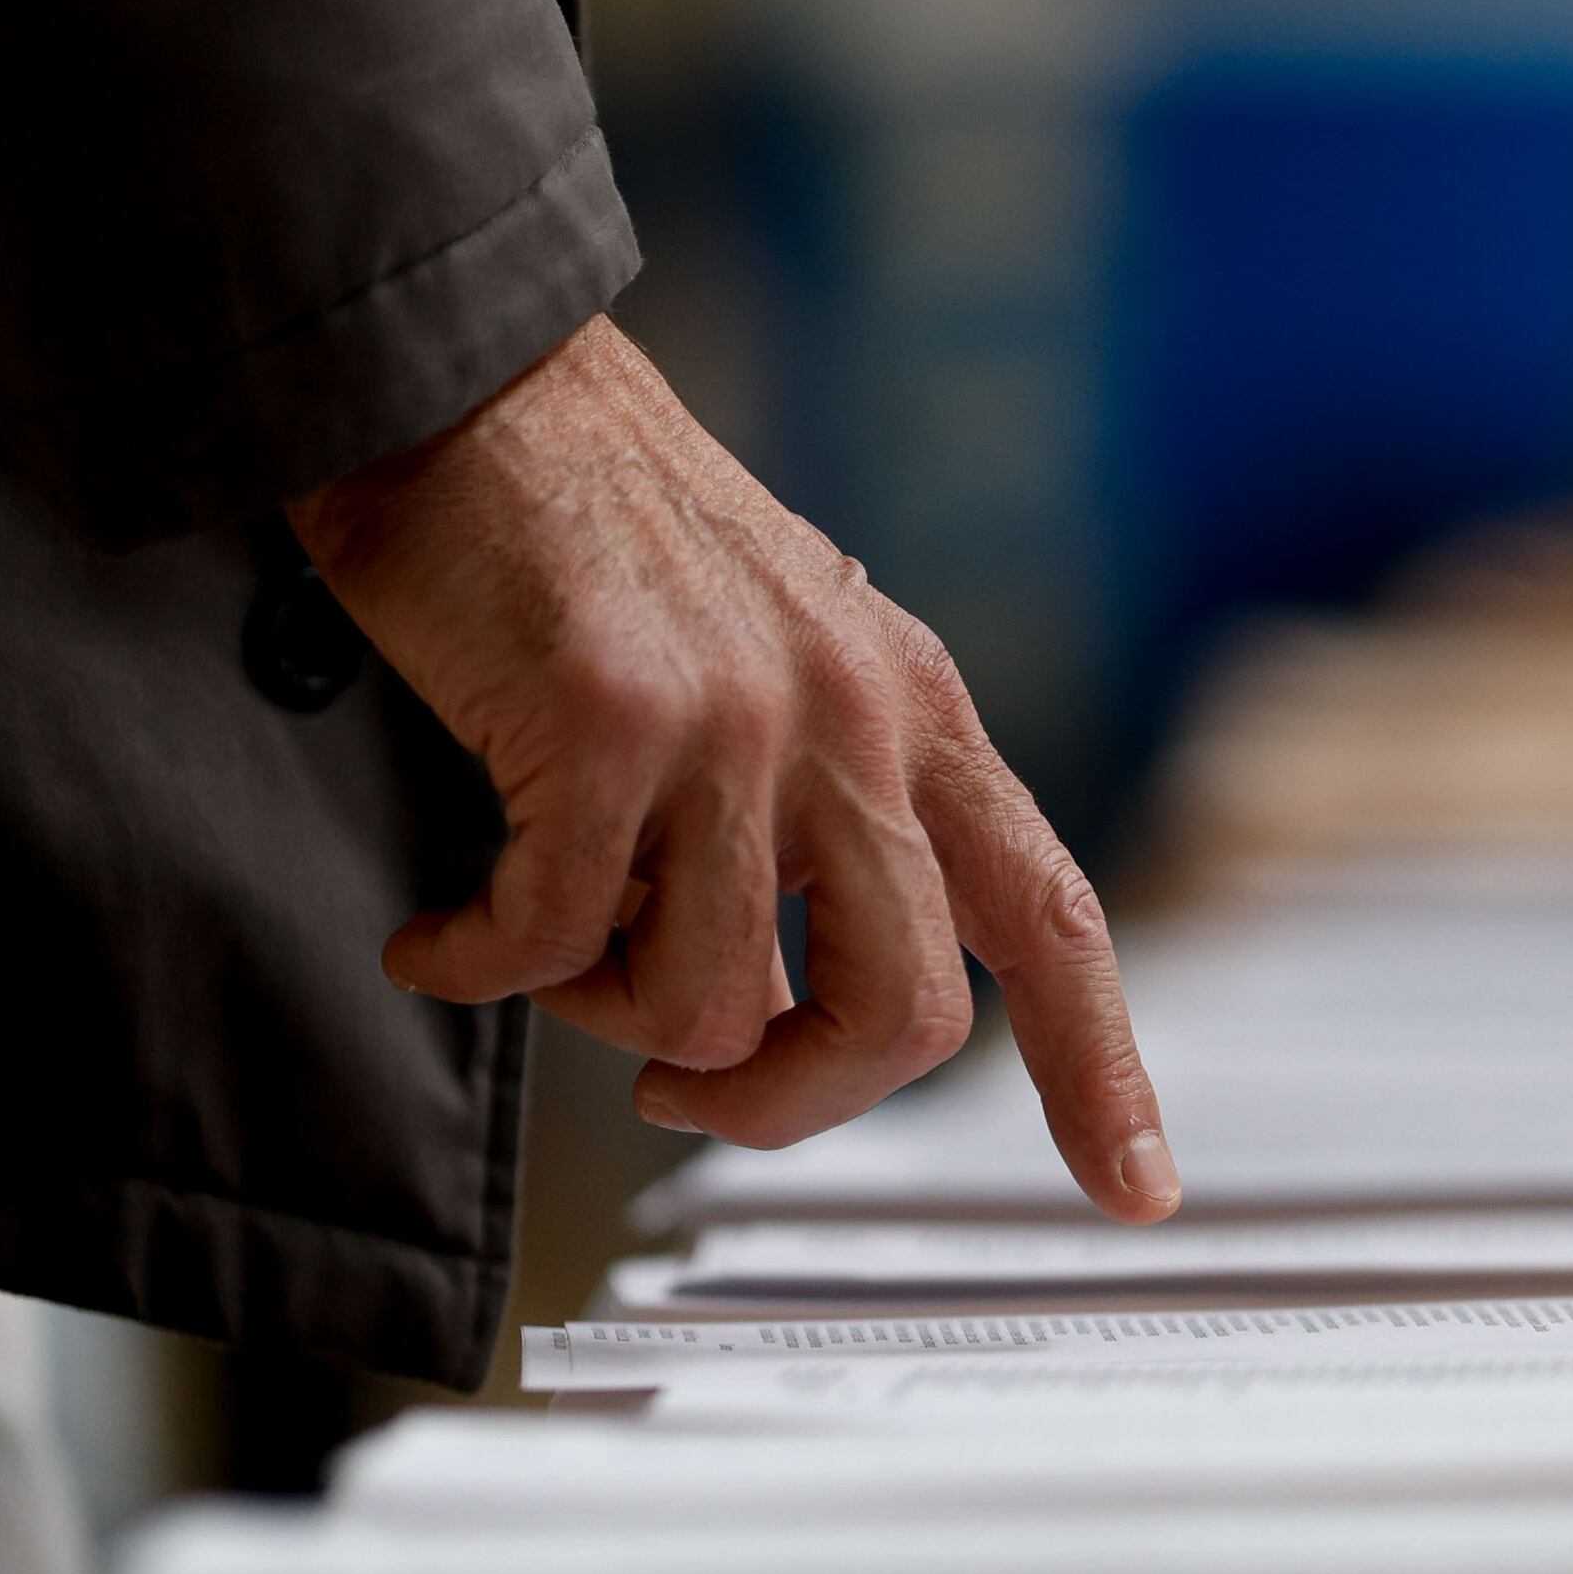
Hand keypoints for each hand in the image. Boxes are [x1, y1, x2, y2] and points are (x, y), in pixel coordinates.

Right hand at [285, 317, 1173, 1207]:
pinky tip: (433, 936)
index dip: (1103, 1070)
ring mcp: (740, 723)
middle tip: (680, 1099)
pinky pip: (543, 946)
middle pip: (900, 1017)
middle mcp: (856, 720)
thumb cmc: (592, 541)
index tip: (1139, 1191)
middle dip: (783, 1101)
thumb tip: (768, 1017)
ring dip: (598, 1013)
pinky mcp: (607, 725)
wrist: (466, 382)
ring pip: (705, 1007)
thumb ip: (813, 819)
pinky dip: (474, 969)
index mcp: (914, 709)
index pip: (1050, 915)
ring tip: (529, 937)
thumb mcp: (770, 665)